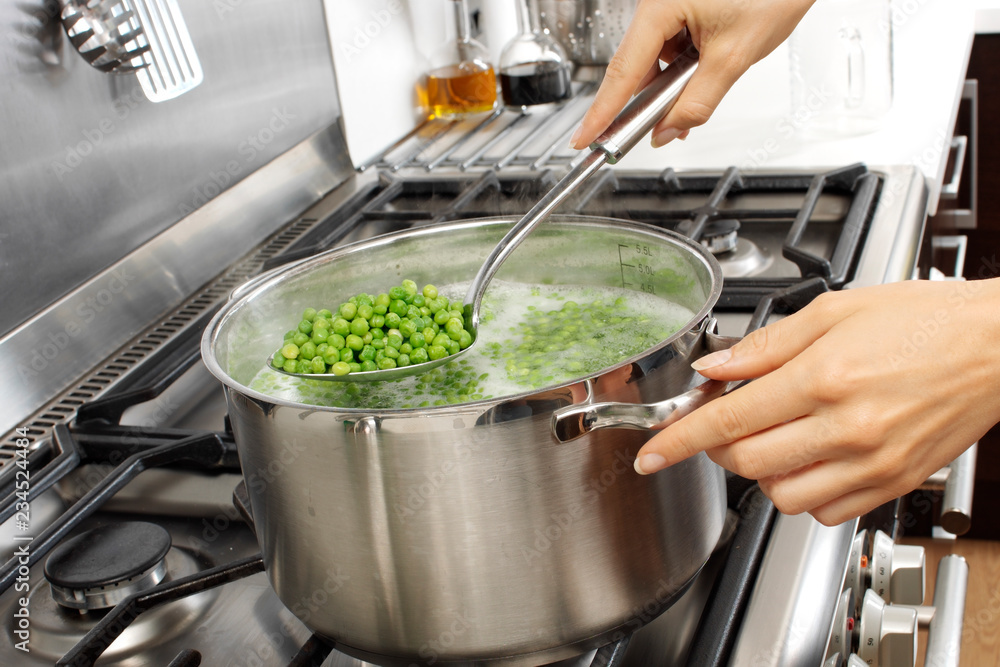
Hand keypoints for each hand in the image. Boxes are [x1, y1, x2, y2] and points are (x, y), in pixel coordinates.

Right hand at [570, 0, 815, 148]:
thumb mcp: (733, 58)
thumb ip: (697, 102)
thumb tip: (668, 130)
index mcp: (660, 5)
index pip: (622, 71)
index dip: (602, 112)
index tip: (584, 139)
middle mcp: (657, 3)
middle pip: (636, 66)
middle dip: (650, 100)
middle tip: (658, 128)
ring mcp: (668, 6)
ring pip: (654, 61)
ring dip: (671, 85)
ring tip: (703, 86)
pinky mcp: (681, 11)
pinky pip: (669, 49)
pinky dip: (682, 70)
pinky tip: (700, 78)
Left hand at [633, 279, 999, 524]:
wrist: (996, 344)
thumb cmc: (925, 319)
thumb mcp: (835, 310)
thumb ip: (765, 345)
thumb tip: (715, 366)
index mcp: (823, 377)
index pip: (727, 420)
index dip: (677, 441)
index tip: (650, 455)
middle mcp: (845, 427)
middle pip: (745, 462)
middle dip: (718, 447)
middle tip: (728, 419)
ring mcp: (871, 462)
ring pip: (781, 496)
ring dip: (760, 472)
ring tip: (775, 436)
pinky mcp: (891, 484)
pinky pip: (826, 512)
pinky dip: (803, 493)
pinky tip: (809, 459)